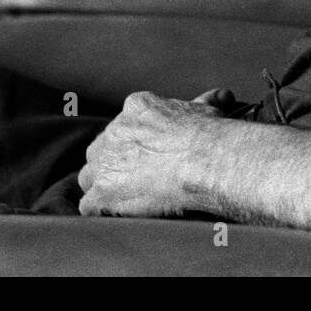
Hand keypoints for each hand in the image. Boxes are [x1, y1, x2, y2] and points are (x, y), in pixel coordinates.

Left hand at [77, 91, 225, 217]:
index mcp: (136, 108)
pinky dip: (101, 211)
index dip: (134, 143)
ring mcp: (105, 163)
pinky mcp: (102, 192)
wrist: (204, 159)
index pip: (124, 126)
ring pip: (90, 175)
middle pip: (101, 150)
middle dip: (114, 163)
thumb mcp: (206, 109)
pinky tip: (118, 215)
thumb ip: (205, 101)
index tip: (148, 155)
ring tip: (125, 199)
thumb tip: (222, 95)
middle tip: (136, 178)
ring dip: (103, 186)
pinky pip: (89, 205)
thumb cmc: (208, 134)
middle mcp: (114, 131)